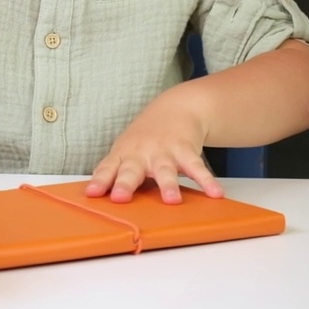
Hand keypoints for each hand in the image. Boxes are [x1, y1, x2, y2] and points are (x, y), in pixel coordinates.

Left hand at [85, 88, 224, 203]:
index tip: (92, 193)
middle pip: (131, 170)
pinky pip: (197, 168)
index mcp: (124, 155)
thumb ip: (113, 173)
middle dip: (125, 184)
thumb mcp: (125, 151)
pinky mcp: (186, 151)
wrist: (176, 107)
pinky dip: (207, 181)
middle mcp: (142, 154)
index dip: (99, 181)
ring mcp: (164, 152)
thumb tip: (94, 196)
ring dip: (168, 185)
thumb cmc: (145, 137)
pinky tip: (216, 193)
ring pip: (165, 170)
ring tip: (172, 201)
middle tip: (120, 197)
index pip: (108, 169)